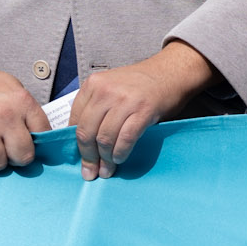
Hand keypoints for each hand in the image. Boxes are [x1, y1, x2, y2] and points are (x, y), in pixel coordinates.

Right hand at [0, 39, 50, 170]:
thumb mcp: (12, 88)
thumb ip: (24, 110)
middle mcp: (6, 116)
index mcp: (23, 102)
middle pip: (23, 155)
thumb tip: (35, 134)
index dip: (39, 143)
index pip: (44, 132)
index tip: (30, 145)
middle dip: (17, 158)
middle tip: (9, 153)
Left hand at [71, 40, 213, 179]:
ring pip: (104, 138)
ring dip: (105, 159)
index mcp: (93, 83)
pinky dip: (120, 153)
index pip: (74, 121)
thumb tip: (84, 144)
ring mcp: (125, 100)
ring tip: (107, 170)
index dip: (75, 144)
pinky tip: (120, 159)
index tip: (80, 158)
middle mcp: (106, 90)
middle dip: (88, 157)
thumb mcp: (111, 87)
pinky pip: (125, 139)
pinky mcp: (144, 110)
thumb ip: (95, 108)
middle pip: (87, 132)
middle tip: (91, 172)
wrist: (171, 73)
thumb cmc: (139, 84)